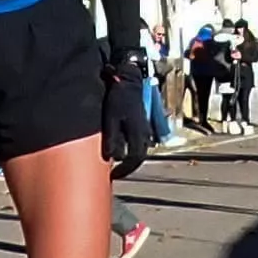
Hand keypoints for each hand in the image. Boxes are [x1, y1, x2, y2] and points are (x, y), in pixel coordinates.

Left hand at [104, 61, 158, 175]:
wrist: (128, 80)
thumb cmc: (118, 99)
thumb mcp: (111, 119)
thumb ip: (113, 139)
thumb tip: (113, 157)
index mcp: (138, 136)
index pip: (134, 160)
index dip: (123, 170)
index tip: (113, 176)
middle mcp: (145, 134)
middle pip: (138, 157)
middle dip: (128, 167)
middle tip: (116, 172)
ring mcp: (145, 128)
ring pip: (139, 149)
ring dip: (130, 158)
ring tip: (117, 161)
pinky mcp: (142, 122)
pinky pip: (138, 141)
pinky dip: (131, 147)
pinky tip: (122, 146)